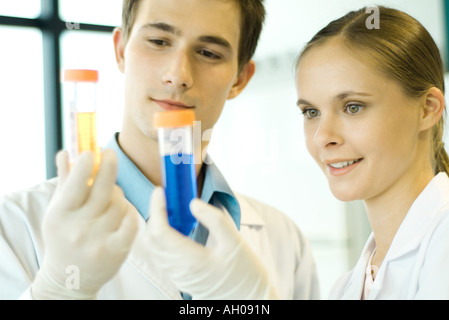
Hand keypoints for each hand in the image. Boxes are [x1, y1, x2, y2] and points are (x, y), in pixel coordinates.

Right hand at [31, 150, 138, 299]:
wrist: (70, 277)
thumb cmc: (63, 235)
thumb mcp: (58, 209)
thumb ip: (64, 180)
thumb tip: (66, 152)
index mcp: (60, 216)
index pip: (75, 186)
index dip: (85, 167)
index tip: (92, 152)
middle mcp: (79, 229)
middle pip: (103, 190)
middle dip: (109, 167)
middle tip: (111, 154)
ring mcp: (99, 241)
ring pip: (120, 203)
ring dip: (117, 194)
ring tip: (110, 197)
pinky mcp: (117, 250)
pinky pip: (131, 221)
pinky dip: (128, 212)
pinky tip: (122, 211)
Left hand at [145, 187, 278, 299]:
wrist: (247, 299)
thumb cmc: (244, 273)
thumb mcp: (234, 242)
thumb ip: (214, 219)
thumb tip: (192, 203)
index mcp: (191, 260)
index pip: (160, 231)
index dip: (156, 208)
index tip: (160, 191)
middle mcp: (178, 270)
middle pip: (151, 239)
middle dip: (154, 214)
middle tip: (165, 197)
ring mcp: (177, 275)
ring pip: (153, 247)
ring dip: (157, 225)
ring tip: (171, 209)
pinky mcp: (180, 277)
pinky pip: (161, 255)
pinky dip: (161, 237)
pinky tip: (177, 227)